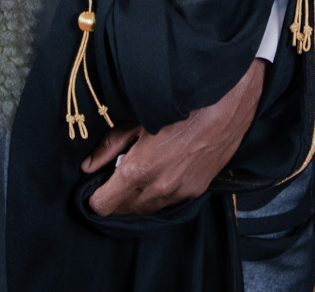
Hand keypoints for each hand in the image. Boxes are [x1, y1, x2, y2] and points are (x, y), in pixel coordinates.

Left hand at [84, 59, 266, 215]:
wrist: (226, 102)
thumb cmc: (181, 104)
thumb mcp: (137, 120)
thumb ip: (109, 145)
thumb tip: (88, 166)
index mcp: (139, 170)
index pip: (103, 206)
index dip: (95, 196)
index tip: (95, 184)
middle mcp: (159, 188)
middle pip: (123, 210)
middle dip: (114, 196)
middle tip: (115, 173)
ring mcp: (180, 192)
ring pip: (146, 209)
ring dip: (137, 197)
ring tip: (139, 170)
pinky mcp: (196, 190)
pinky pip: (168, 203)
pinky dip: (158, 193)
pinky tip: (161, 171)